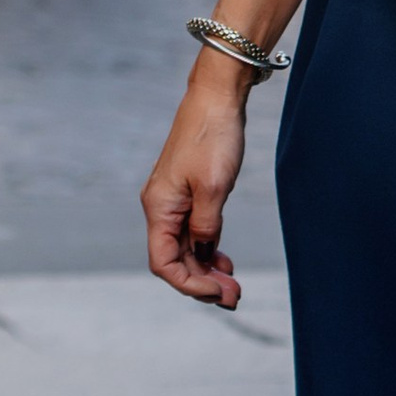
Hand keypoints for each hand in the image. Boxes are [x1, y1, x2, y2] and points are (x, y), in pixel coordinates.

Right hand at [142, 56, 254, 306]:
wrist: (216, 98)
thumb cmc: (213, 136)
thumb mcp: (213, 187)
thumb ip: (207, 226)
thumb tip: (205, 254)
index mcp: (159, 208)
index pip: (164, 264)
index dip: (190, 284)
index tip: (220, 292)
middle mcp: (161, 208)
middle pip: (175, 261)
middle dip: (202, 283)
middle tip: (235, 297)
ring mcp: (174, 202)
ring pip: (185, 249)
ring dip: (207, 270)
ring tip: (233, 285)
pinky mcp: (188, 194)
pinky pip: (193, 233)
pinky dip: (209, 251)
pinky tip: (225, 261)